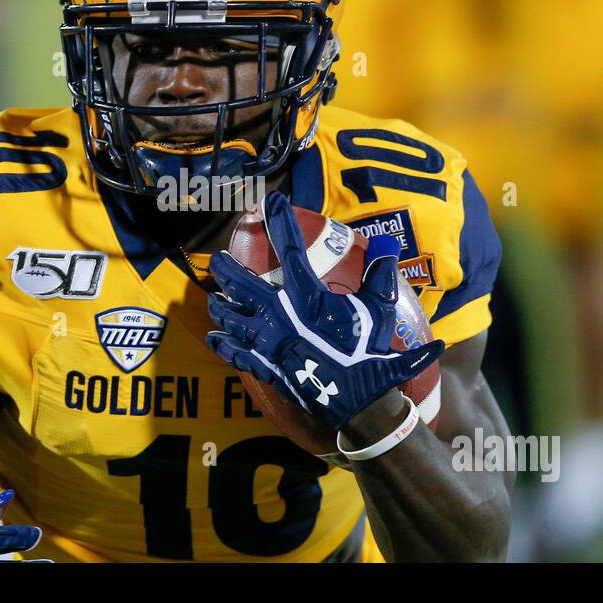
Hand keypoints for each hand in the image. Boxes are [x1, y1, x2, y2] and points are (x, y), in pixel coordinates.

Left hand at [205, 192, 443, 429]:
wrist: (358, 401)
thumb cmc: (369, 353)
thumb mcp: (380, 311)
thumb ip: (380, 279)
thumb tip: (388, 251)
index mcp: (307, 296)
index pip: (289, 249)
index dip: (279, 221)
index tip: (270, 201)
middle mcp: (280, 315)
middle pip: (241, 285)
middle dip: (226, 269)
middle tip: (218, 260)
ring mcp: (269, 342)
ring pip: (231, 318)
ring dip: (220, 307)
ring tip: (215, 299)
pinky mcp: (265, 367)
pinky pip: (235, 353)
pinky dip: (223, 344)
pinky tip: (214, 337)